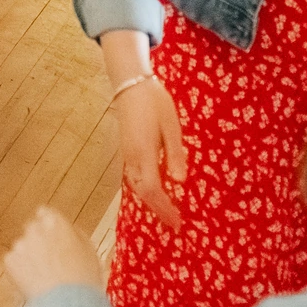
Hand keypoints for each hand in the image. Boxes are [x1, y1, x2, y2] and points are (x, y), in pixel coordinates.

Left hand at [4, 207, 104, 301]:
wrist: (67, 303)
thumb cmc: (83, 279)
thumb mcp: (88, 250)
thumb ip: (74, 234)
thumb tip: (66, 230)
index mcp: (56, 223)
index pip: (44, 213)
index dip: (48, 224)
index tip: (50, 234)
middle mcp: (35, 229)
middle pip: (32, 228)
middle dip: (38, 240)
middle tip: (48, 259)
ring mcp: (20, 244)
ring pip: (22, 246)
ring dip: (29, 256)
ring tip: (43, 276)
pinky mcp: (10, 260)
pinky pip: (13, 262)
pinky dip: (19, 270)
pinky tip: (34, 282)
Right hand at [114, 77, 186, 228]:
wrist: (130, 83)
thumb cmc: (155, 102)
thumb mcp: (171, 126)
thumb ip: (175, 154)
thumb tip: (180, 181)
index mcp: (144, 152)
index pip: (152, 189)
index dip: (164, 208)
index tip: (177, 221)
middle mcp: (132, 157)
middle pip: (142, 192)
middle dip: (157, 209)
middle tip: (174, 223)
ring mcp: (127, 153)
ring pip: (136, 185)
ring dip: (150, 201)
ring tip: (165, 211)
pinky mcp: (127, 148)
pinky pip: (134, 176)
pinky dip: (145, 189)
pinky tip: (155, 190)